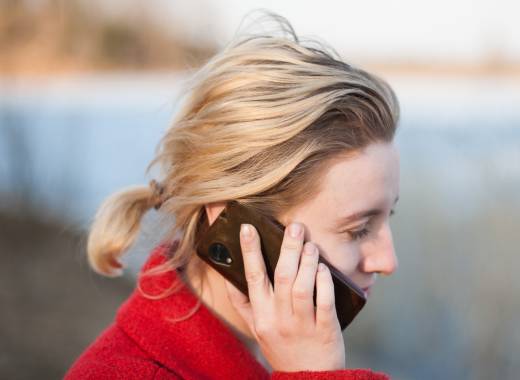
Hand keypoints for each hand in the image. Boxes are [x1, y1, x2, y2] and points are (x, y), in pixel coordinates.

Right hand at [224, 222, 345, 371]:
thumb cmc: (282, 349)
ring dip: (306, 262)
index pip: (252, 278)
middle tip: (294, 226)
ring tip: (309, 244)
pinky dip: (324, 282)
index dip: (249, 251)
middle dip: (287, 248)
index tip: (248, 228)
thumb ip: (244, 305)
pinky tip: (323, 268)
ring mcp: (301, 325)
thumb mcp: (257, 329)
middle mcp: (278, 319)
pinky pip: (324, 302)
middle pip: (281, 277)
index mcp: (261, 316)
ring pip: (301, 287)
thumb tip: (230, 278)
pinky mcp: (324, 331)